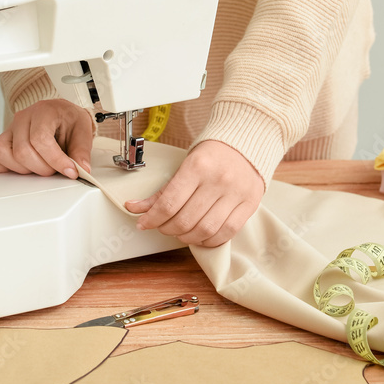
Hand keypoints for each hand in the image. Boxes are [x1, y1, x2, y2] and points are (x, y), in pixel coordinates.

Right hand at [0, 99, 92, 178]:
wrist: (60, 114)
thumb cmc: (68, 120)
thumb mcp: (82, 131)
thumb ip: (81, 151)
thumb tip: (81, 169)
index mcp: (44, 111)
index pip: (40, 139)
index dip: (54, 160)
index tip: (69, 171)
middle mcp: (23, 118)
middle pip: (22, 151)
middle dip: (42, 168)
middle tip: (55, 169)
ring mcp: (9, 129)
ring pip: (1, 153)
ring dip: (22, 169)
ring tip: (38, 167)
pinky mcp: (2, 140)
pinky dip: (0, 166)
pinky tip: (18, 167)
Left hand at [124, 140, 263, 246]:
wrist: (245, 143)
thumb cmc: (212, 154)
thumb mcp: (183, 165)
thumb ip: (162, 191)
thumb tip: (134, 208)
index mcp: (198, 166)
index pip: (169, 203)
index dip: (152, 219)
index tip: (144, 223)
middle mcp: (218, 180)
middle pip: (185, 220)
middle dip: (167, 229)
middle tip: (163, 226)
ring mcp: (236, 193)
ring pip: (205, 230)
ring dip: (187, 238)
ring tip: (181, 232)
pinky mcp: (249, 203)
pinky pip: (227, 232)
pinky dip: (210, 240)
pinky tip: (201, 235)